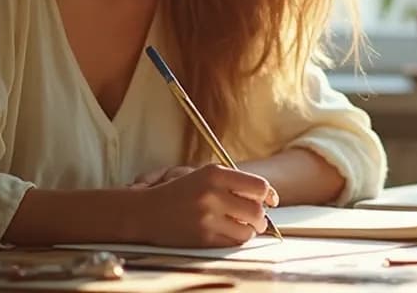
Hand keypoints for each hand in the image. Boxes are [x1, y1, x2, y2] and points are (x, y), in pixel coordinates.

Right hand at [131, 165, 279, 246]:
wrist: (144, 212)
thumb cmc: (177, 193)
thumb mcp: (204, 176)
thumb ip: (234, 182)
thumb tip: (267, 195)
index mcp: (214, 174)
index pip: (258, 186)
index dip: (269, 195)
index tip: (271, 201)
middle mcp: (212, 194)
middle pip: (256, 210)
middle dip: (261, 217)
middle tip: (258, 219)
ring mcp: (208, 217)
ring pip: (248, 230)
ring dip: (250, 230)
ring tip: (243, 227)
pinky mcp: (203, 237)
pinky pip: (233, 242)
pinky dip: (236, 239)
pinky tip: (229, 233)